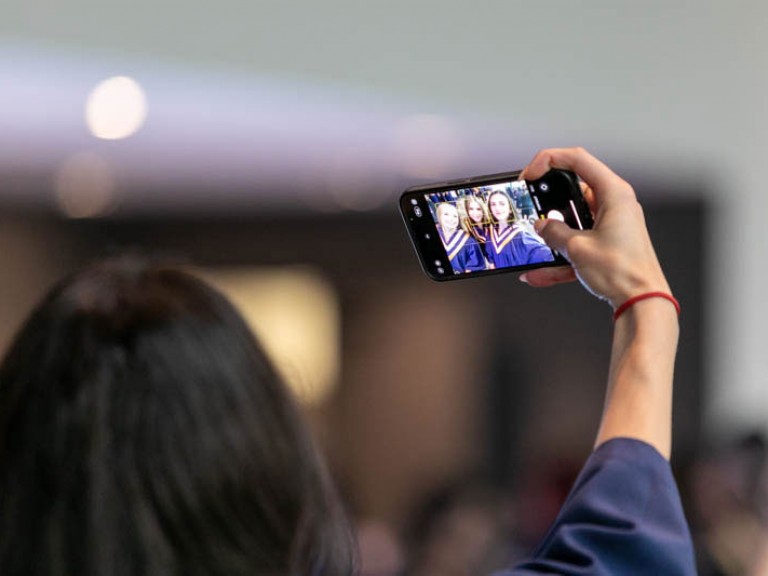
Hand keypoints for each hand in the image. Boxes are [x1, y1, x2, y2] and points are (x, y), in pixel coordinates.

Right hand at [519, 147, 669, 308]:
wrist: (642, 301)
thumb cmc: (625, 272)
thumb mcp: (577, 248)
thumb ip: (554, 232)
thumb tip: (542, 226)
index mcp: (614, 193)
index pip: (577, 160)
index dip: (549, 161)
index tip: (530, 175)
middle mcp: (615, 204)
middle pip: (572, 189)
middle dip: (547, 201)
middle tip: (529, 208)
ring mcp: (611, 224)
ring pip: (572, 219)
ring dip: (552, 233)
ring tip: (536, 243)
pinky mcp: (606, 242)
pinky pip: (576, 242)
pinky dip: (559, 255)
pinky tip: (540, 272)